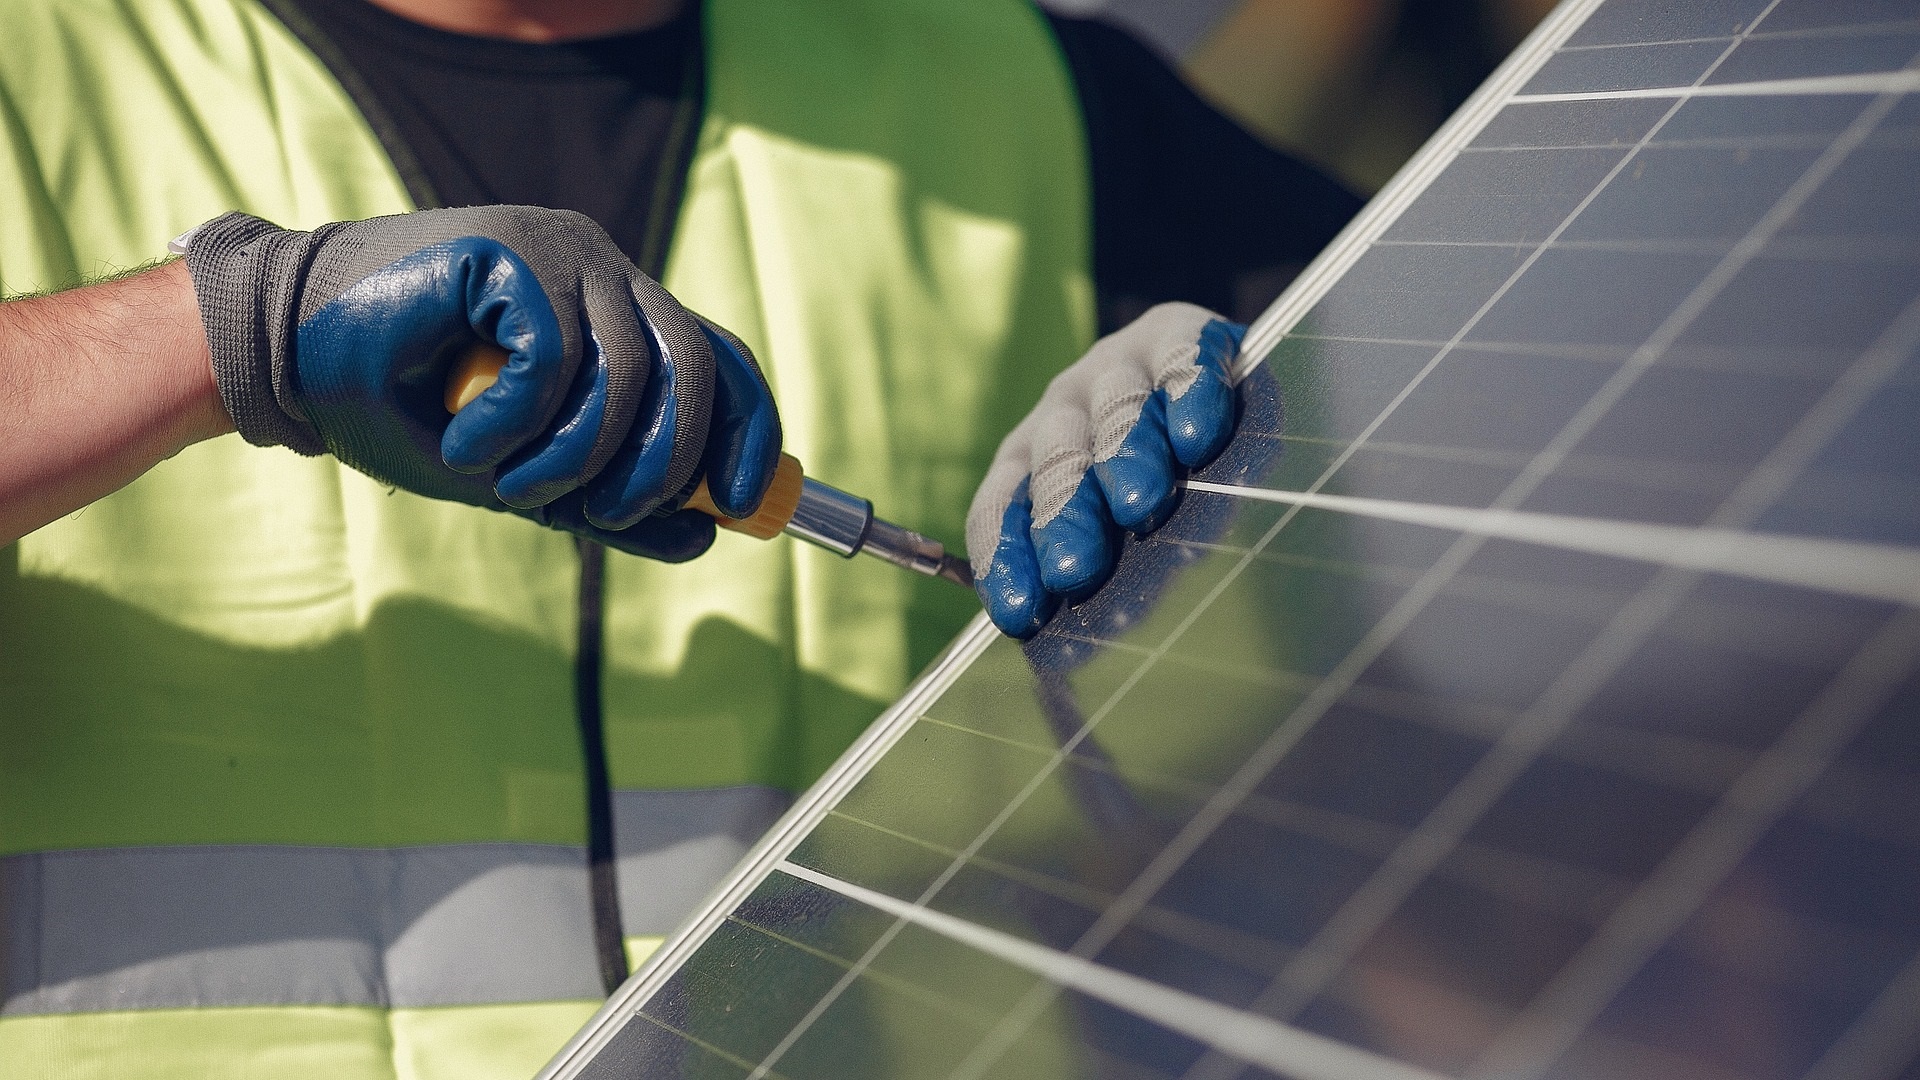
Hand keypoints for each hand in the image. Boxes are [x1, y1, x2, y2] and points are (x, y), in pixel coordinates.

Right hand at [181, 207, 780, 560]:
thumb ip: (610, 501)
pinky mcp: (512, 248)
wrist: (284, 357)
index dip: (749, 433)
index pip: (720, 361)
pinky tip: (466, 443)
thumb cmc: (401, 410)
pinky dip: (517, 425)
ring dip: (573, 459)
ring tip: (508, 486)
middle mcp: (602, 270)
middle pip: (695, 368)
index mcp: (617, 310)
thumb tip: (706, 536)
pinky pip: (557, 360)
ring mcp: (560, 250)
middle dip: (664, 464)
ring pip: (628, 374)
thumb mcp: (522, 473)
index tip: (746, 508)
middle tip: (601, 514)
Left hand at [966, 303, 1243, 636]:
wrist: (1215, 388)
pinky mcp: (1180, 333)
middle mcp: (1063, 408)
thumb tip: (1066, 665)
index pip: (1001, 507)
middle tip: (1074, 566)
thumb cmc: (1161, 489)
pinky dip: (1187, 389)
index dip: (1006, 557)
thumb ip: (1092, 579)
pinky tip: (1197, 429)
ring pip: (1114, 410)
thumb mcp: (1115, 536)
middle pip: (1055, 462)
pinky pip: (1179, 357)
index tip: (1022, 612)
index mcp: (1028, 459)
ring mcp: (1119, 366)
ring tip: (1138, 501)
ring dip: (1123, 454)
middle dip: (1063, 515)